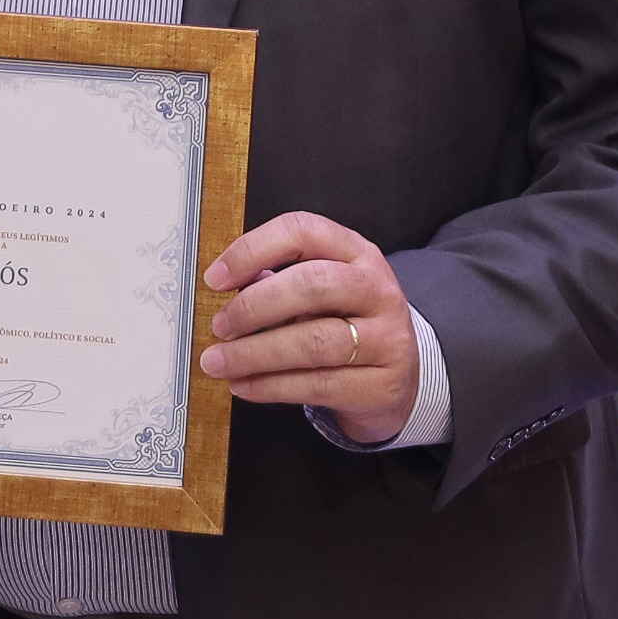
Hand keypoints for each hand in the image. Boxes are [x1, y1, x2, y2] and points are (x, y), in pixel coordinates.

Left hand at [198, 211, 416, 443]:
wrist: (401, 378)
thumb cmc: (348, 325)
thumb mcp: (324, 292)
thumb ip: (280, 281)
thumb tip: (229, 288)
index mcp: (358, 253)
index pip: (304, 232)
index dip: (253, 250)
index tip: (216, 278)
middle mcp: (377, 290)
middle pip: (312, 284)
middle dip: (254, 306)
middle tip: (220, 325)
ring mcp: (386, 338)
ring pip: (314, 342)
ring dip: (254, 354)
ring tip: (219, 362)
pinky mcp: (381, 385)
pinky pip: (318, 385)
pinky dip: (270, 386)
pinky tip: (244, 385)